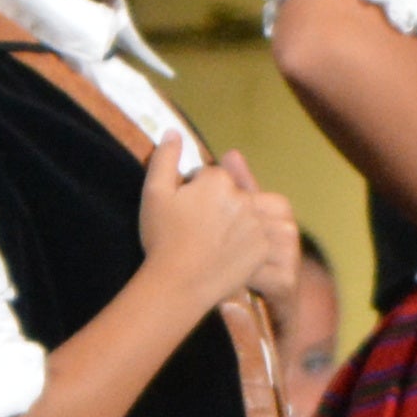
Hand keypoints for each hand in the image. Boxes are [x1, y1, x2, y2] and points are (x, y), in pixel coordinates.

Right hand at [140, 133, 303, 303]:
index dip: (194, 192)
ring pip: (248, 213)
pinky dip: (247, 243)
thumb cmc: (162, 238)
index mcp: (218, 180)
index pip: (211, 177)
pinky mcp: (262, 249)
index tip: (183, 212)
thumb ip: (165, 158)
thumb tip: (174, 132)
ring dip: (236, 221)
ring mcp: (256, 224)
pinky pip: (258, 237)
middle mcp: (243, 198)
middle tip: (196, 229)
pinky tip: (226, 254)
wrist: (178, 283)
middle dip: (217, 205)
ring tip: (212, 241)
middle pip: (232, 194)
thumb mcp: (154, 193)